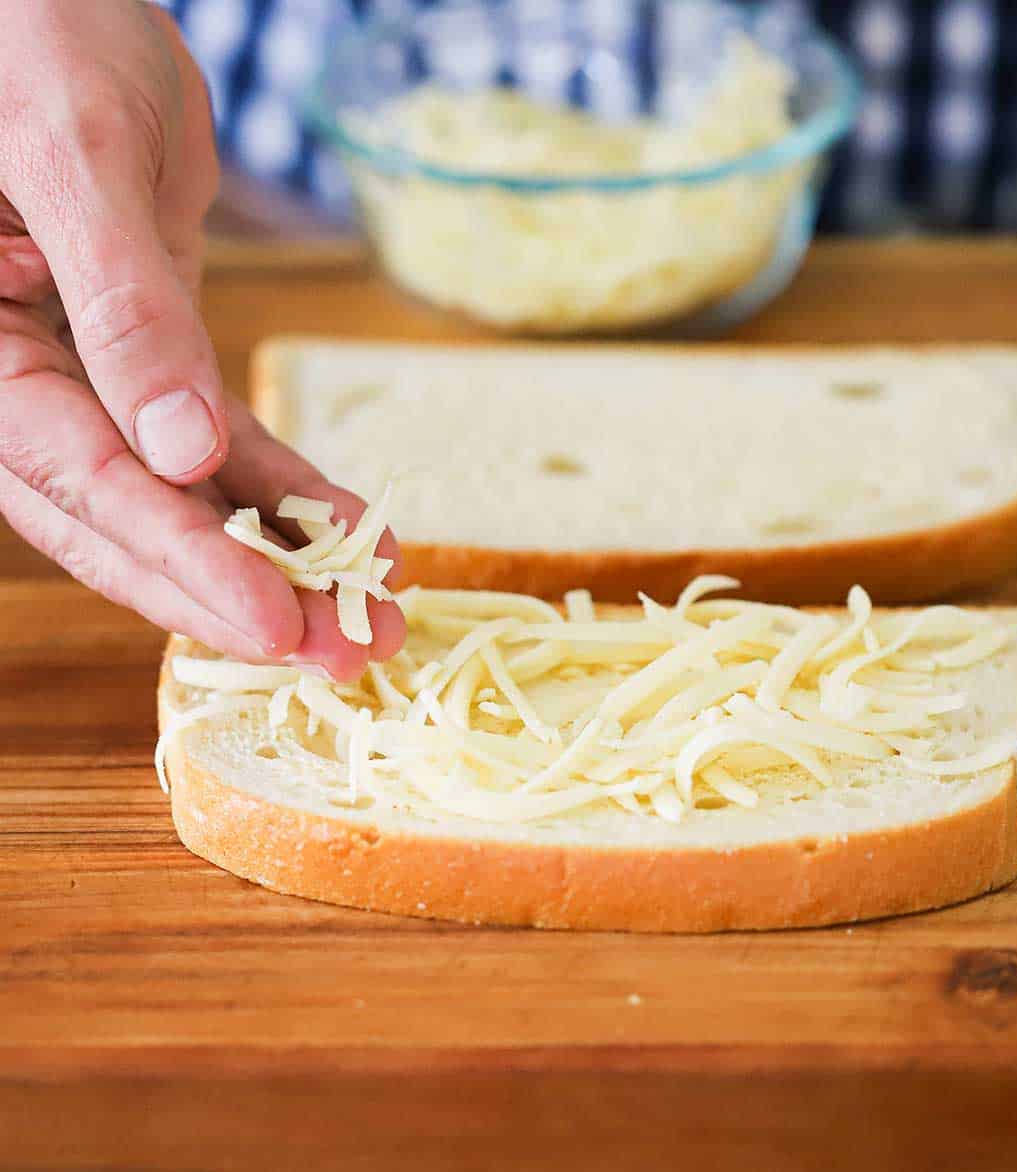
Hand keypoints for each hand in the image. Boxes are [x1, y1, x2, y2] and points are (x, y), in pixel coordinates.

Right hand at [0, 1, 402, 679]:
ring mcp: (87, 385)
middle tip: (344, 652)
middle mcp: (15, 389)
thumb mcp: (68, 157)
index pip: (79, 483)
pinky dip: (286, 489)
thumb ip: (121, 311)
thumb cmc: (27, 32)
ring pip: (184, 498)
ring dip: (279, 558)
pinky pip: (220, 444)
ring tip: (369, 614)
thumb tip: (179, 455)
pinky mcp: (151, 367)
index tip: (274, 624)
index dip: (180, 561)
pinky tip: (355, 528)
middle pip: (131, 522)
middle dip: (241, 592)